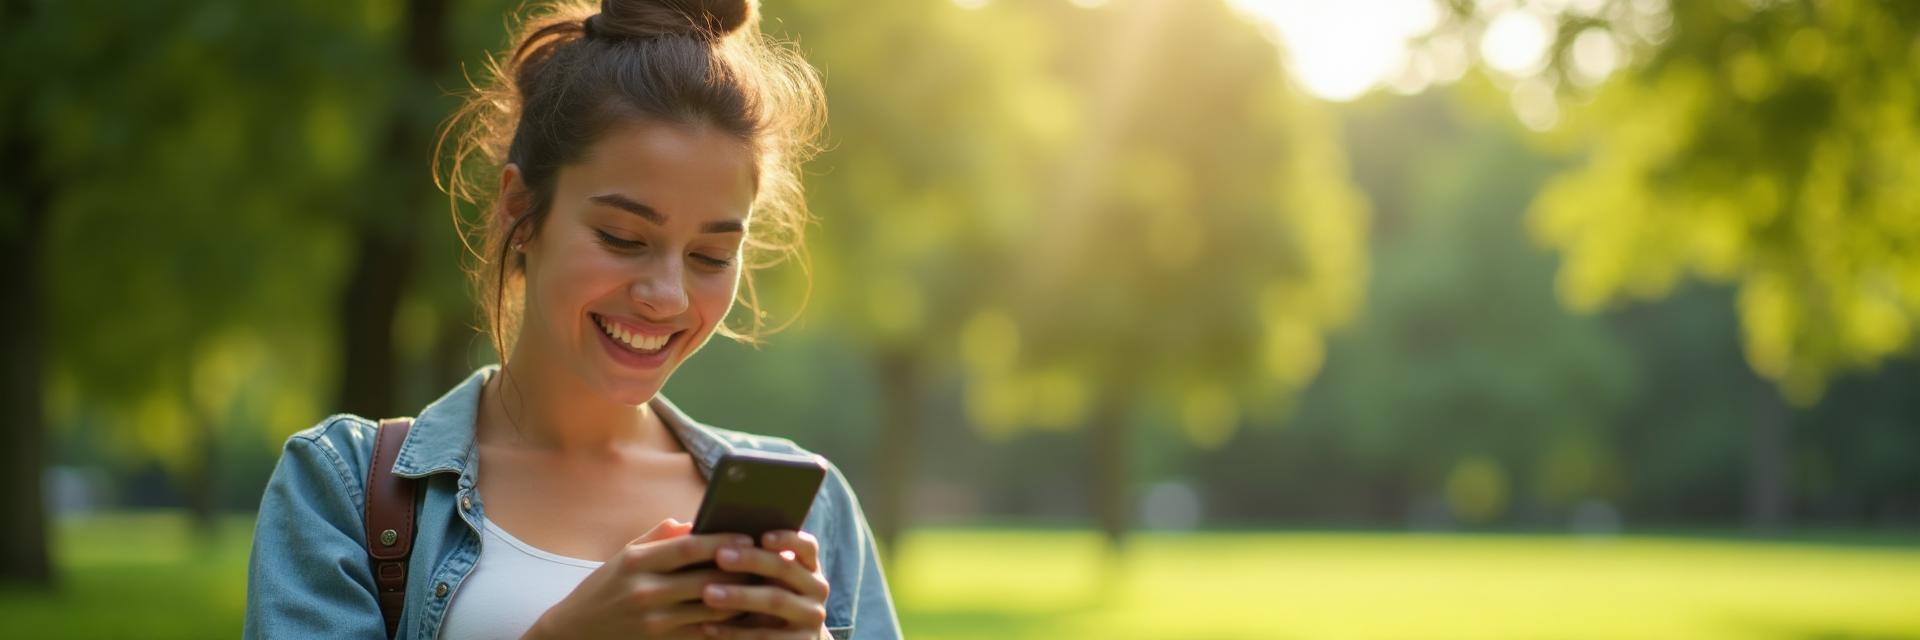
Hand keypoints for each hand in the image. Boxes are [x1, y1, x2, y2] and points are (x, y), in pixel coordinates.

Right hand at [523, 518, 756, 639]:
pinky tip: (747, 613)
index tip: (748, 534)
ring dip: (743, 598)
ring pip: (711, 609)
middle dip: (741, 569)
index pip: (688, 547)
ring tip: (767, 585)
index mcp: (637, 562)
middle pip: (706, 578)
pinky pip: (704, 632)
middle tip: (770, 559)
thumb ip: (660, 537)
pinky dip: (728, 623)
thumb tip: (697, 522)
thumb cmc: (605, 588)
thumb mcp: (625, 556)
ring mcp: (654, 622)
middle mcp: (646, 591)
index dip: (722, 540)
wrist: (575, 633)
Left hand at [699, 529, 831, 639]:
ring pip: (776, 600)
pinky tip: (708, 626)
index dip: (787, 539)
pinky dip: (733, 632)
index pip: (806, 546)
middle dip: (751, 560)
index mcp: (809, 567)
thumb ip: (754, 560)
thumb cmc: (765, 600)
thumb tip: (712, 536)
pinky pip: (764, 636)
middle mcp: (817, 589)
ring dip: (740, 596)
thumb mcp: (768, 581)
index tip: (762, 536)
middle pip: (785, 569)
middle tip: (720, 556)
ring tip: (708, 593)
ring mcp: (812, 617)